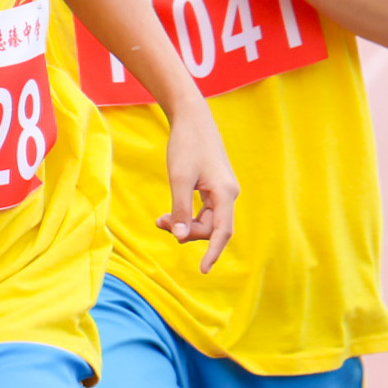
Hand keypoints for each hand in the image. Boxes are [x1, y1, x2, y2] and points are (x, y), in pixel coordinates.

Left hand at [155, 97, 239, 270]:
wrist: (191, 117)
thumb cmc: (186, 145)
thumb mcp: (179, 178)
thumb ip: (181, 209)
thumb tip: (181, 237)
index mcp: (226, 193)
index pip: (222, 232)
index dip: (213, 252)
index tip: (202, 270)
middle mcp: (229, 193)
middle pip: (210, 227)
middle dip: (187, 231)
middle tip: (159, 223)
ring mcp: (222, 190)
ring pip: (205, 219)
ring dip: (184, 223)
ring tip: (159, 220)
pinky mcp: (214, 185)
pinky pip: (203, 210)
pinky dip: (186, 214)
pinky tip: (168, 215)